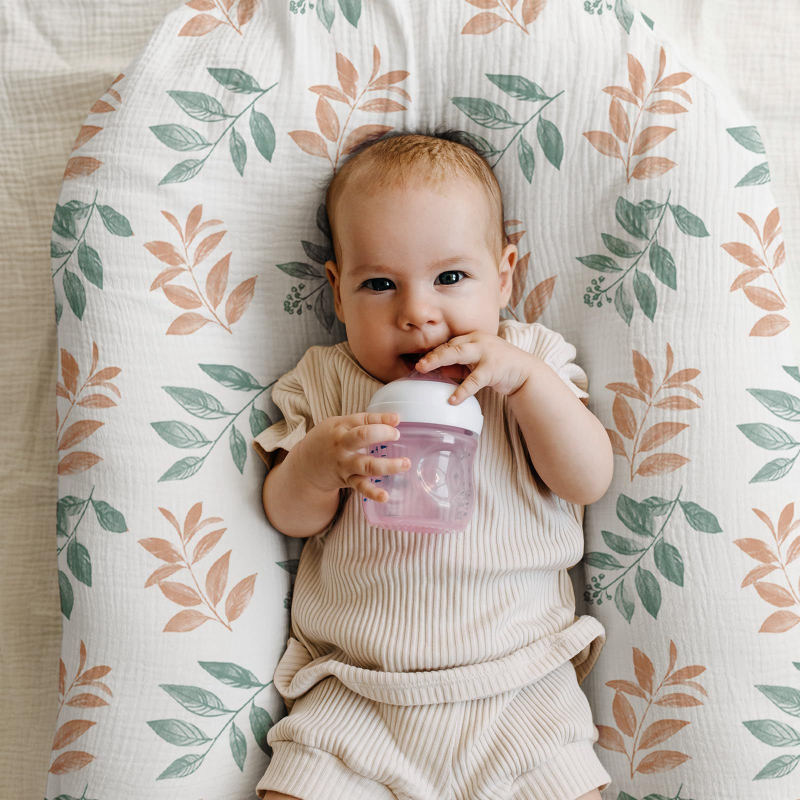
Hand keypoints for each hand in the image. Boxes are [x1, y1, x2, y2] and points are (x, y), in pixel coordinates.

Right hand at [297, 412, 410, 502]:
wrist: (304, 465)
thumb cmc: (327, 440)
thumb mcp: (338, 424)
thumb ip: (362, 422)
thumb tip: (394, 420)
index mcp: (341, 426)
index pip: (363, 419)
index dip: (381, 419)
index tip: (397, 421)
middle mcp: (342, 444)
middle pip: (362, 436)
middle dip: (382, 434)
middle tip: (396, 435)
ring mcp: (344, 464)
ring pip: (366, 465)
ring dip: (387, 465)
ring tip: (405, 464)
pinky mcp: (346, 480)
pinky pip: (360, 487)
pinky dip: (372, 492)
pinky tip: (385, 496)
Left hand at [415, 331, 535, 404]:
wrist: (525, 372)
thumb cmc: (499, 366)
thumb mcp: (476, 364)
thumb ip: (458, 366)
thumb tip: (438, 371)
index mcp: (473, 337)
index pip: (450, 343)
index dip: (434, 352)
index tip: (421, 361)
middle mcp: (478, 341)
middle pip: (451, 345)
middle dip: (432, 354)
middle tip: (418, 364)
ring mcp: (486, 353)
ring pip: (458, 355)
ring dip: (439, 361)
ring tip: (424, 371)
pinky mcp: (493, 369)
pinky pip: (474, 380)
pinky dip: (462, 390)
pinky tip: (453, 400)